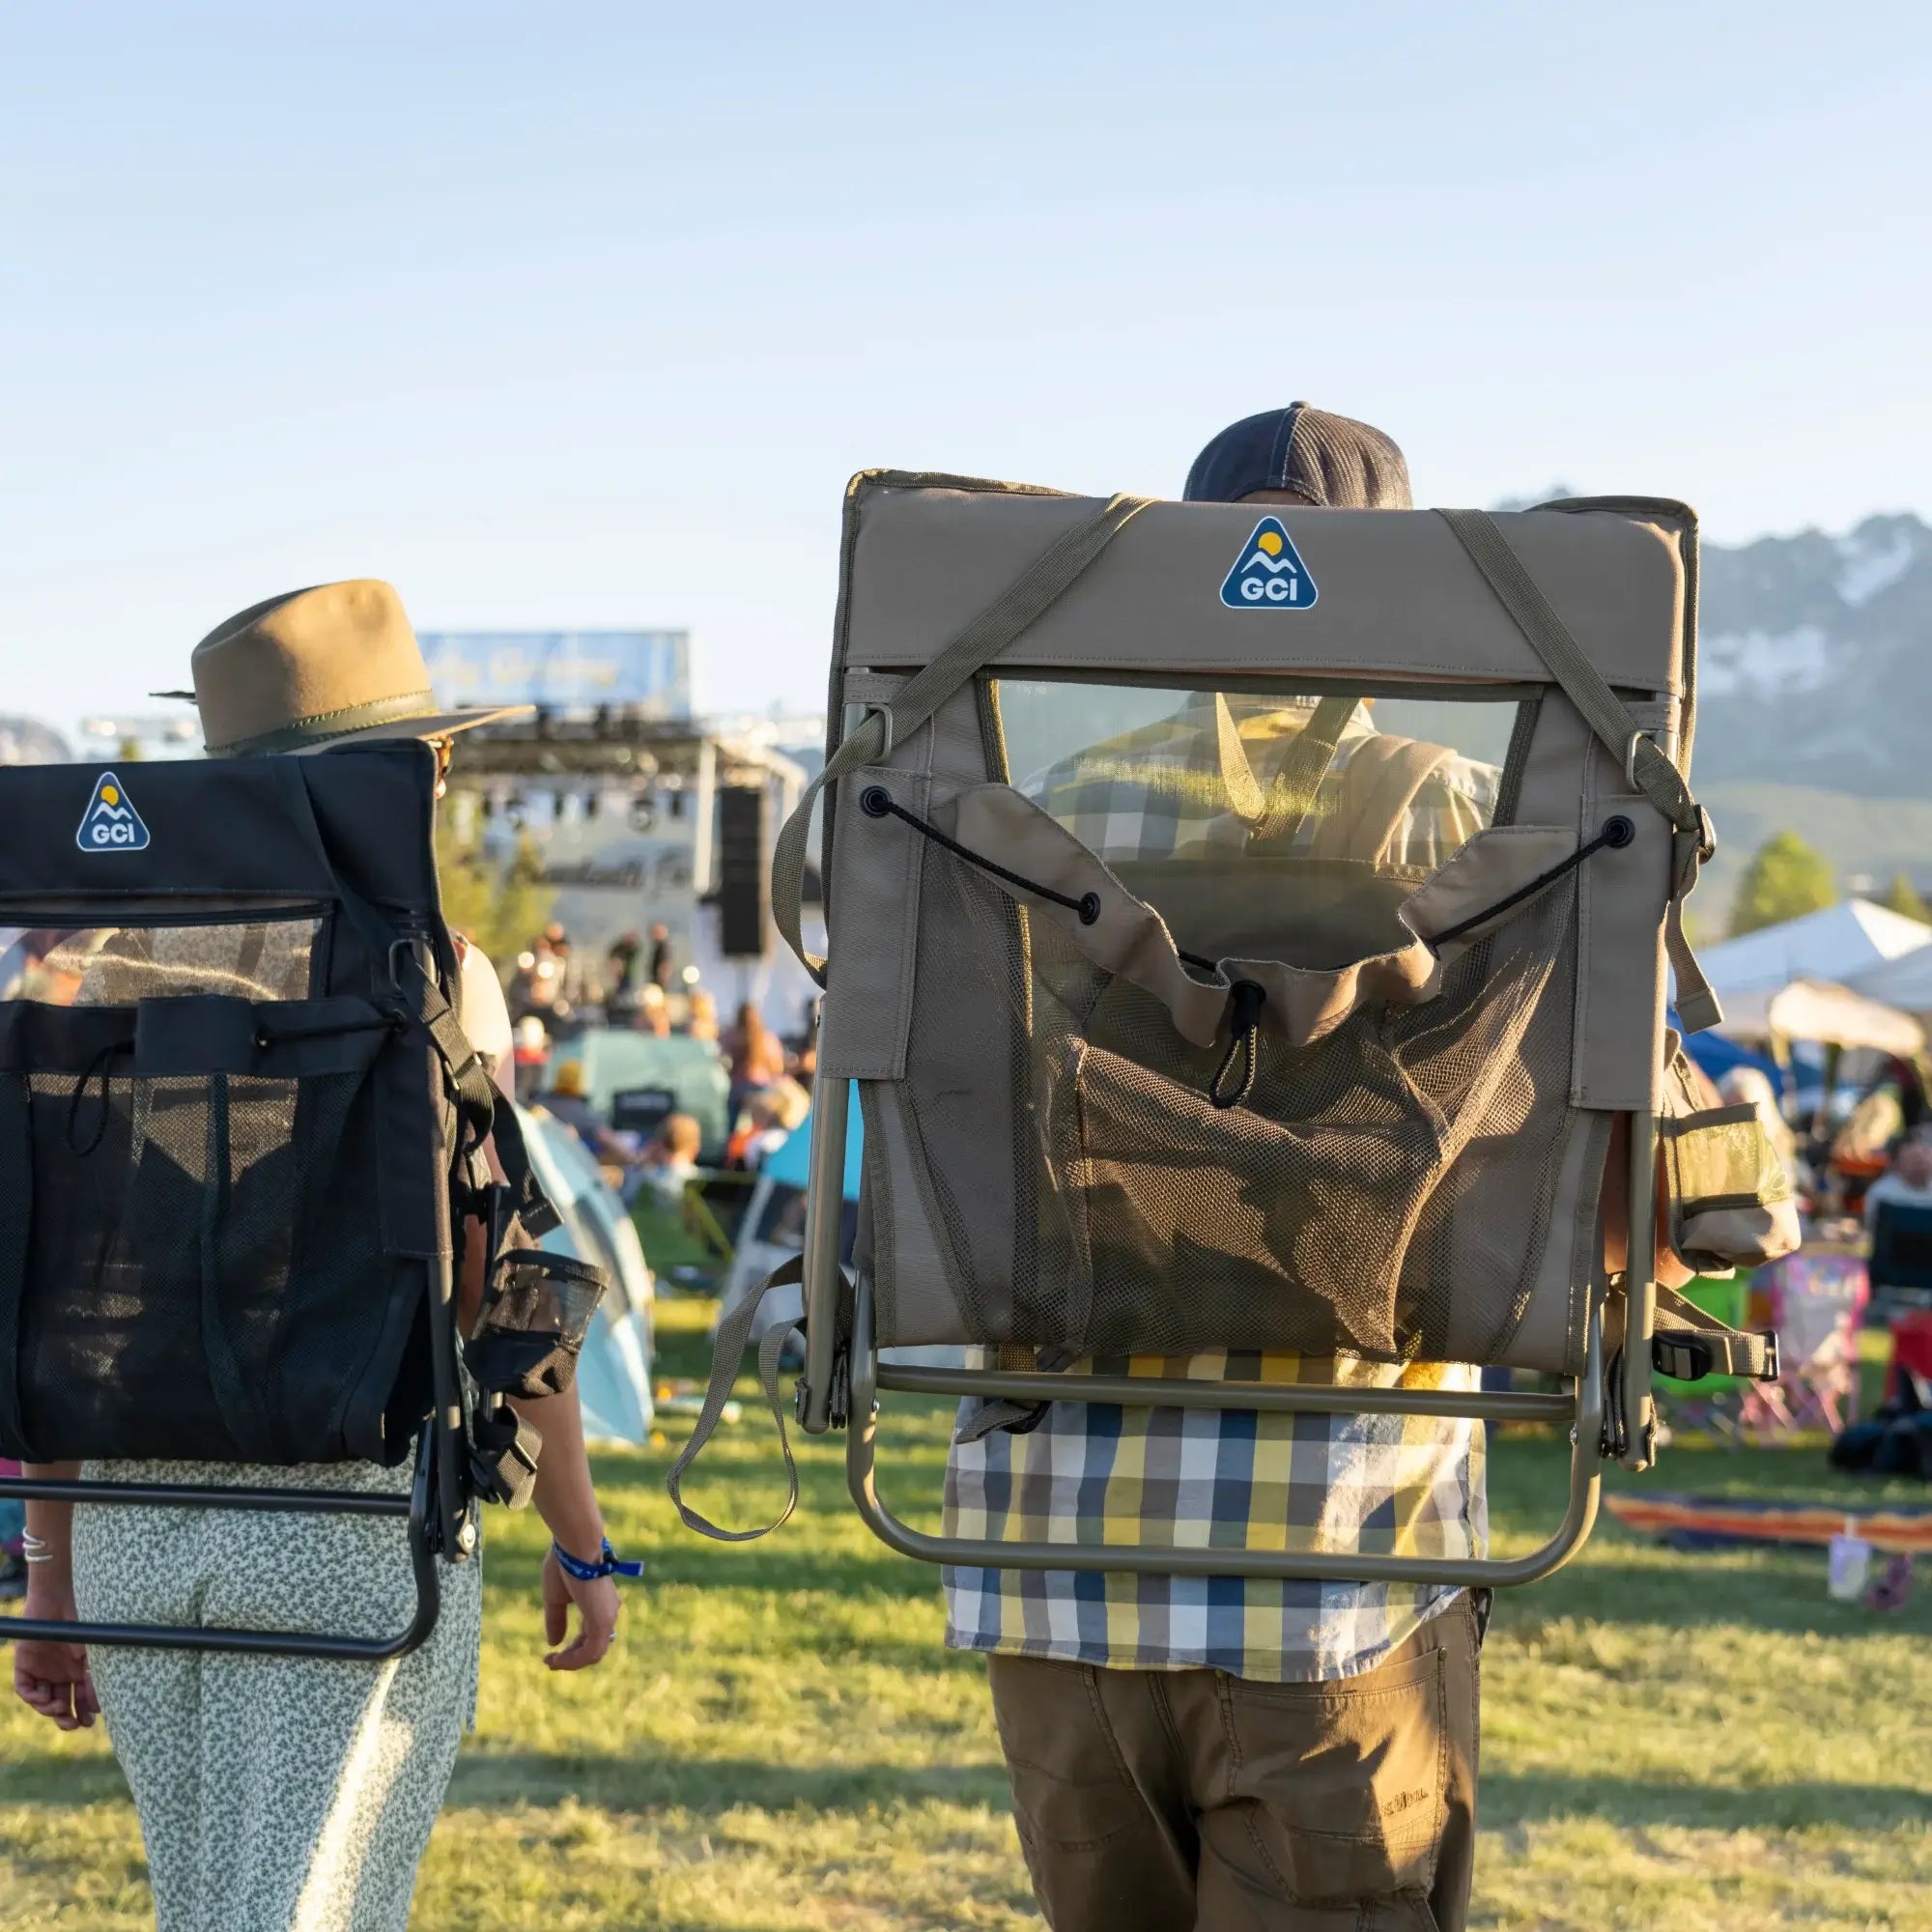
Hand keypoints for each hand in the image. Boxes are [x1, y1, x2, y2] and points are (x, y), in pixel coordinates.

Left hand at [12, 1584, 98, 1731]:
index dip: (84, 1712)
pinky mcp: (25, 1665)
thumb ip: (94, 1679)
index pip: (80, 1698)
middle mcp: (60, 1672)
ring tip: (58, 1706)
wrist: (60, 1598)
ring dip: (49, 1709)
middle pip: (61, 1703)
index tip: (89, 1721)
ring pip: (42, 1700)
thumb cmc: (83, 1622)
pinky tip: (44, 1697)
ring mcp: (42, 1669)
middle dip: (66, 1717)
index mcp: (79, 1669)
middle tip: (72, 1724)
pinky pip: (26, 1689)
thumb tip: (99, 1707)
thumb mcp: (93, 1653)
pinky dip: (33, 1697)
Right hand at [541, 1545, 619, 1671]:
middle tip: (550, 1661)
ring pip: (593, 1654)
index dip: (573, 1649)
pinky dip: (573, 1661)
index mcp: (601, 1604)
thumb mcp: (556, 1597)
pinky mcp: (602, 1622)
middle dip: (571, 1658)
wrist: (575, 1547)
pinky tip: (556, 1659)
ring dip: (571, 1662)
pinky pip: (590, 1653)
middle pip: (593, 1647)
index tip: (551, 1654)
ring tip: (551, 1662)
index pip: (591, 1635)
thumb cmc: (565, 1564)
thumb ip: (557, 1620)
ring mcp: (607, 1618)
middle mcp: (608, 1612)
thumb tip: (554, 1643)